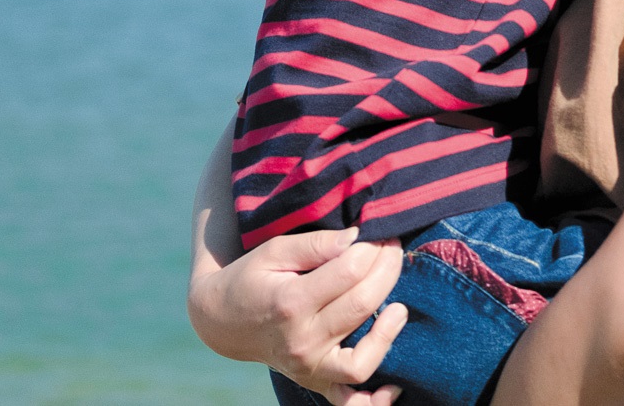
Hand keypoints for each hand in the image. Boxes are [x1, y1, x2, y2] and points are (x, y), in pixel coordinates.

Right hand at [187, 226, 407, 402]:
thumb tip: (356, 238)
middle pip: (361, 306)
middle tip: (394, 249)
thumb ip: (315, 244)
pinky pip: (349, 402)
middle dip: (387, 271)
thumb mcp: (273, 251)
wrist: (223, 321)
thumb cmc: (251, 278)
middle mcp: (301, 341)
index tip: (379, 234)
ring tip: (400, 308)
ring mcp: (309, 367)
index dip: (371, 249)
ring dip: (388, 333)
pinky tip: (394, 385)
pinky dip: (374, 401)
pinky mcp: (315, 383)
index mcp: (290, 302)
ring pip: (361, 361)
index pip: (348, 272)